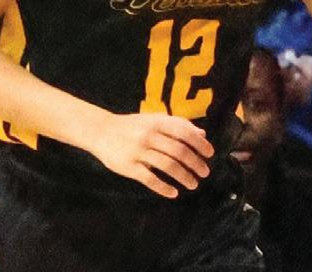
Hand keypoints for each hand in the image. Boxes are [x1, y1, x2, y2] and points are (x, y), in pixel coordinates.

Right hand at [89, 112, 213, 197]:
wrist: (102, 131)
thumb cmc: (132, 126)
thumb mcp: (154, 119)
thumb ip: (177, 124)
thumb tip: (202, 134)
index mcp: (157, 122)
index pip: (184, 132)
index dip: (199, 143)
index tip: (209, 153)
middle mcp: (149, 135)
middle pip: (178, 150)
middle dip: (195, 163)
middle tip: (205, 172)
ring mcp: (138, 151)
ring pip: (167, 166)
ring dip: (184, 176)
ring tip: (193, 184)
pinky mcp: (129, 167)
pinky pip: (150, 179)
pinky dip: (164, 187)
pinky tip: (174, 193)